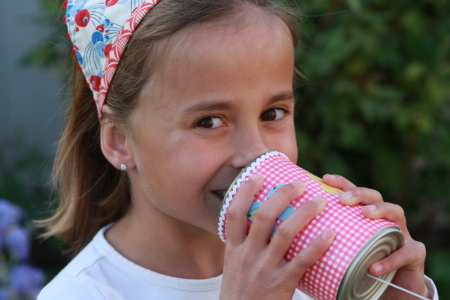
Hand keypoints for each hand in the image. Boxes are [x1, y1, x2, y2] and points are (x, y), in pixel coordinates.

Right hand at [220, 174, 334, 299]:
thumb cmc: (241, 294)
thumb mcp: (235, 267)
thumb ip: (247, 247)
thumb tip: (266, 226)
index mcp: (233, 249)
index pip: (233, 213)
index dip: (245, 191)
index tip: (257, 175)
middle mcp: (247, 255)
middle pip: (263, 215)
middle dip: (282, 195)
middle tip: (300, 183)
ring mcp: (264, 269)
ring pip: (285, 233)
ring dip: (304, 213)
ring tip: (320, 201)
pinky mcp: (281, 284)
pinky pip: (302, 261)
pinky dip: (317, 245)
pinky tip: (331, 234)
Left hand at [323, 174, 429, 299]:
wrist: (392, 290)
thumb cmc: (362, 266)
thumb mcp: (345, 250)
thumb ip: (327, 238)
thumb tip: (292, 233)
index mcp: (366, 216)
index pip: (355, 193)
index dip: (342, 183)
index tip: (324, 178)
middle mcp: (385, 219)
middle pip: (375, 196)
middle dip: (359, 193)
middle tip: (343, 199)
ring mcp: (402, 234)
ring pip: (396, 212)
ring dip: (380, 210)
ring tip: (365, 214)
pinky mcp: (415, 254)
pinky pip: (406, 253)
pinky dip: (390, 259)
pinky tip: (374, 267)